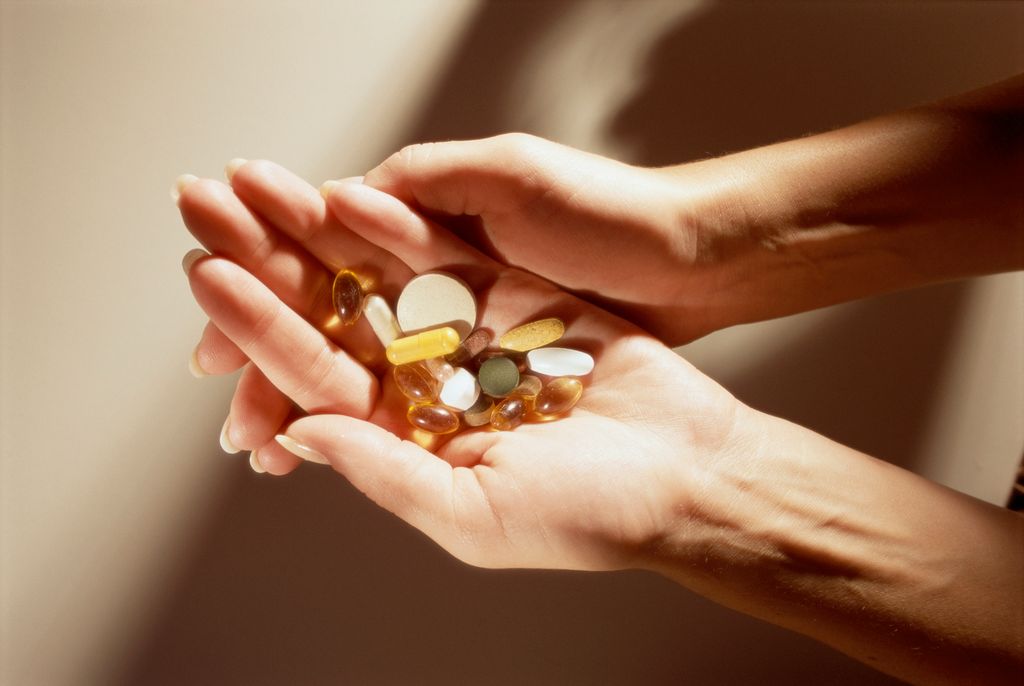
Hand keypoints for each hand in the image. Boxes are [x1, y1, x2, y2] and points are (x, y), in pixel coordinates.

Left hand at [180, 160, 743, 569]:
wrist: (687, 470)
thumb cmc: (590, 515)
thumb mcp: (476, 514)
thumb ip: (387, 472)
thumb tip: (301, 434)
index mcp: (406, 440)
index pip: (315, 378)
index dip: (260, 330)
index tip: (211, 281)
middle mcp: (427, 385)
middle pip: (334, 316)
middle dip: (272, 265)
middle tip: (208, 212)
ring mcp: (468, 337)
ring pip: (381, 277)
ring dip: (323, 231)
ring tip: (265, 186)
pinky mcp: (515, 299)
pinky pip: (451, 258)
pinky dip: (404, 228)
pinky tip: (354, 193)